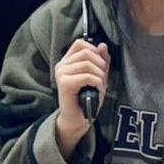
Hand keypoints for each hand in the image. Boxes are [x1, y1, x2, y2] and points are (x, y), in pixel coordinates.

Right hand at [53, 39, 108, 157]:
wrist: (77, 120)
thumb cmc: (87, 98)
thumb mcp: (98, 76)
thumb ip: (101, 61)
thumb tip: (102, 45)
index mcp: (67, 61)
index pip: (80, 43)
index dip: (94, 50)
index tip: (100, 65)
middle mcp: (61, 65)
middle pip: (86, 52)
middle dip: (100, 64)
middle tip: (102, 78)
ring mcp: (61, 74)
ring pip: (87, 64)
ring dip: (100, 75)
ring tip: (100, 86)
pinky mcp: (64, 84)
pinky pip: (86, 76)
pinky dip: (97, 83)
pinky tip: (97, 90)